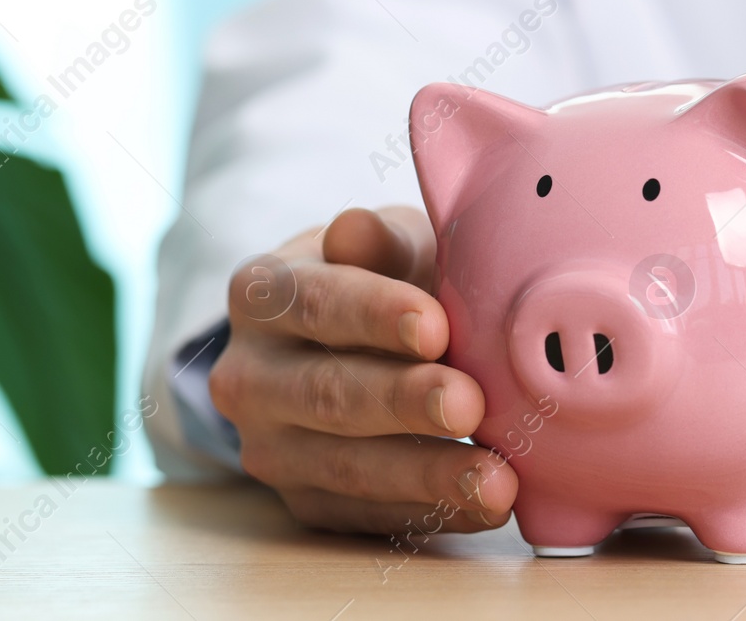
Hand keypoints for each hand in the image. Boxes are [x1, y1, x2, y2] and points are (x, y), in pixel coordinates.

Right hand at [208, 206, 516, 533]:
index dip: (374, 315)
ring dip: (427, 474)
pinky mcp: (303, 501)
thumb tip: (355, 229)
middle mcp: (248, 376)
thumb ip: (379, 241)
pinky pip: (365, 516)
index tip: (436, 327)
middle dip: (404, 402)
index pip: (314, 303)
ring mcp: (269, 447)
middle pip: (326, 393)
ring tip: (497, 479)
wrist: (351, 344)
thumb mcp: (388, 244)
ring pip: (345, 467)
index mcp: (262, 295)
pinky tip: (485, 506)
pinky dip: (429, 512)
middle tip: (469, 403)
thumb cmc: (385, 279)